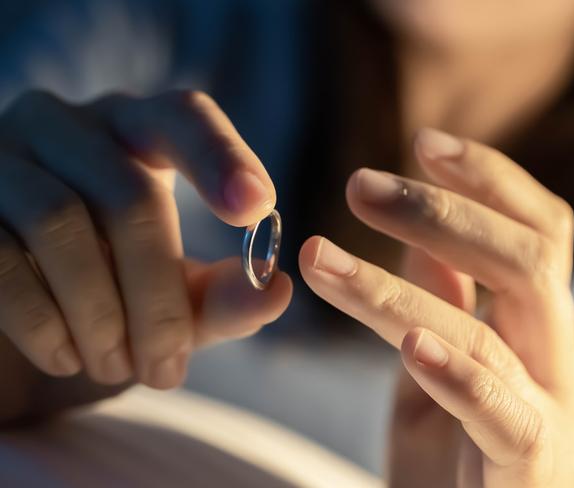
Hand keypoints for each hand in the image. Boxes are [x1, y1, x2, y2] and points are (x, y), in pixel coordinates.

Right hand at [0, 90, 291, 389]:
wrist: (24, 305)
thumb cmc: (114, 284)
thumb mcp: (176, 291)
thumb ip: (225, 292)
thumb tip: (278, 292)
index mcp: (137, 131)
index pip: (185, 117)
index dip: (223, 157)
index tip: (257, 208)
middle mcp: (70, 126)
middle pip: (130, 195)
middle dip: (158, 296)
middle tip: (167, 367)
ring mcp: (5, 156)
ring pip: (62, 222)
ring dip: (101, 314)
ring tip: (120, 368)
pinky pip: (2, 259)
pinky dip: (44, 322)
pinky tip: (68, 357)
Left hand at [299, 129, 573, 486]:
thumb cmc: (448, 462)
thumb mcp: (436, 367)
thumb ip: (443, 302)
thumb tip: (423, 232)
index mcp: (540, 332)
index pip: (537, 232)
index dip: (488, 181)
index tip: (424, 142)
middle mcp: (559, 364)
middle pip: (527, 260)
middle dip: (441, 213)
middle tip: (357, 186)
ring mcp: (554, 418)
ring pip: (487, 330)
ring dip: (393, 289)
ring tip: (318, 259)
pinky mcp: (532, 472)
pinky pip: (501, 413)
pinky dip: (454, 373)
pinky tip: (408, 344)